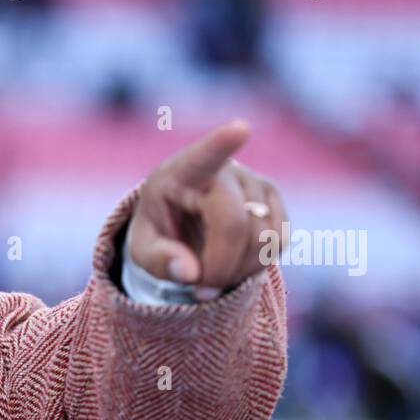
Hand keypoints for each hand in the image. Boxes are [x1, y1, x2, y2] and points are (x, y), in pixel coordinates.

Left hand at [127, 119, 287, 297]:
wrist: (184, 223)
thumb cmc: (159, 231)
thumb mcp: (142, 250)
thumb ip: (158, 260)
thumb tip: (190, 273)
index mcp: (183, 172)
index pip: (205, 155)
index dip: (223, 143)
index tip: (239, 129)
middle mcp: (226, 170)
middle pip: (233, 224)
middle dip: (219, 267)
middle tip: (199, 290)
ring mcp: (256, 183)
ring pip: (262, 238)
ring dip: (237, 272)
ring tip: (211, 276)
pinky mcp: (275, 202)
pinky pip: (277, 243)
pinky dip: (256, 266)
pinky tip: (234, 266)